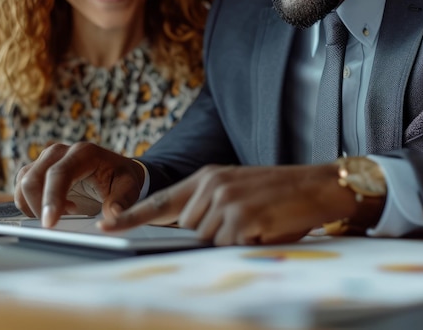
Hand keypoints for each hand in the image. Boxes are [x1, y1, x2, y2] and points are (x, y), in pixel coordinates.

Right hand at [14, 142, 144, 227]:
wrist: (116, 171)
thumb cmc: (121, 179)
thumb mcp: (129, 188)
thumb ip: (121, 200)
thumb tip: (112, 214)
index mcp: (84, 153)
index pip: (58, 174)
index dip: (51, 199)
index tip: (49, 223)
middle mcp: (61, 152)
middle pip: (33, 177)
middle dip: (39, 206)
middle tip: (57, 223)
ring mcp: (48, 159)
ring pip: (23, 181)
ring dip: (34, 204)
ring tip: (64, 212)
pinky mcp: (40, 169)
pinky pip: (22, 187)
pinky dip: (31, 203)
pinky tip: (55, 209)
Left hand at [99, 164, 360, 245]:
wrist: (316, 185)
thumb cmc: (278, 193)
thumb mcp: (238, 190)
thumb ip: (211, 206)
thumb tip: (192, 234)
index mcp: (207, 176)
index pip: (162, 199)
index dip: (133, 214)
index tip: (106, 223)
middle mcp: (210, 184)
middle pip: (188, 228)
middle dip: (209, 234)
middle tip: (242, 222)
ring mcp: (224, 200)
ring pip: (208, 239)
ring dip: (229, 239)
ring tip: (256, 222)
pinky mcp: (239, 217)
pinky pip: (229, 245)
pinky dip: (245, 244)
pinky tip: (263, 228)